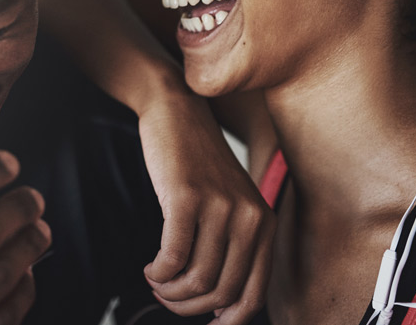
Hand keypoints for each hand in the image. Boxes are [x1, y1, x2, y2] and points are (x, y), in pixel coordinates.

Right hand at [138, 95, 273, 323]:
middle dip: (187, 307)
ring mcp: (220, 207)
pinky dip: (158, 272)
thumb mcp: (228, 202)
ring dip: (169, 291)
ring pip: (196, 280)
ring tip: (155, 281)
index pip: (254, 295)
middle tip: (165, 298)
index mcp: (265, 224)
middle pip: (221, 292)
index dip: (228, 321)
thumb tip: (218, 305)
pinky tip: (150, 267)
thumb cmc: (196, 162)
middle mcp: (250, 218)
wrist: (176, 111)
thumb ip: (232, 246)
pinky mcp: (188, 198)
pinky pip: (173, 257)